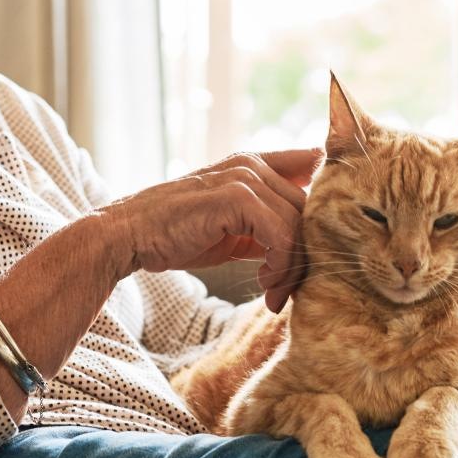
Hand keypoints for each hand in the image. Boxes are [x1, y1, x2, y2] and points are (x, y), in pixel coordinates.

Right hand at [98, 148, 320, 311]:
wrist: (130, 235)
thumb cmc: (177, 234)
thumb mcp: (233, 228)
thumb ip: (267, 227)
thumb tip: (303, 250)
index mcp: (254, 164)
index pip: (312, 165)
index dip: (327, 198)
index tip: (324, 242)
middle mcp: (253, 165)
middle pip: (310, 208)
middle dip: (306, 254)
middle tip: (287, 290)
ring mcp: (245, 178)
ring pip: (299, 225)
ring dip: (291, 268)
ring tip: (274, 293)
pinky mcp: (236, 198)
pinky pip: (281, 235)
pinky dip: (279, 266)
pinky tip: (264, 284)